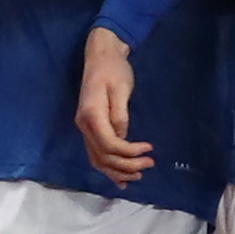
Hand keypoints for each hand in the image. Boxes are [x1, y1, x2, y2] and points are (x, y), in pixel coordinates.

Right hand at [74, 27, 150, 185]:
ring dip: (117, 171)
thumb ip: (120, 115)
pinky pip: (96, 154)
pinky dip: (108, 168)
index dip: (130, 152)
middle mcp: (84, 125)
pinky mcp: (90, 129)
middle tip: (150, 164)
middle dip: (127, 165)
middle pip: (104, 156)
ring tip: (138, 176)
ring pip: (98, 159)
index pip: (110, 144)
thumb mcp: (121, 89)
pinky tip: (120, 178)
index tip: (149, 149)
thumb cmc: (113, 69)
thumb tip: (123, 138)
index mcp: (92, 115)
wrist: (100, 56)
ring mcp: (84, 128)